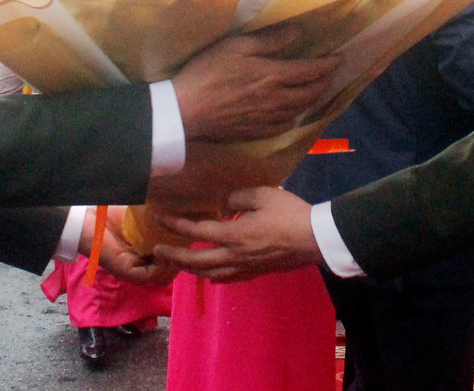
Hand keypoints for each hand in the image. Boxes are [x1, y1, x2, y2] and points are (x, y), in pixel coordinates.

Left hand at [81, 206, 177, 285]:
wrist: (87, 217)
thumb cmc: (111, 214)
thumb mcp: (142, 216)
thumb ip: (158, 219)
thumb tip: (183, 206)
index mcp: (144, 255)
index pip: (169, 264)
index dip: (182, 254)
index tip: (189, 239)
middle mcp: (140, 266)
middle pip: (168, 274)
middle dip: (180, 260)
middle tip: (186, 244)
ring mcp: (132, 270)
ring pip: (162, 278)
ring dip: (172, 264)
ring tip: (176, 247)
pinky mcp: (125, 270)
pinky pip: (150, 275)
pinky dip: (160, 266)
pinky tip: (164, 250)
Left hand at [152, 187, 322, 282]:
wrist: (314, 239)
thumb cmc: (289, 214)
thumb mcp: (262, 194)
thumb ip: (236, 198)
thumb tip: (223, 207)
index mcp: (233, 235)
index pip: (196, 232)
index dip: (175, 226)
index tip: (161, 219)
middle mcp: (233, 256)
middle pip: (195, 262)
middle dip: (174, 257)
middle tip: (158, 251)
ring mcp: (244, 268)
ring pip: (209, 275)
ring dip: (191, 269)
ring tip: (180, 262)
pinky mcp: (255, 273)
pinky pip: (227, 279)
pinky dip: (212, 276)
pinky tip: (211, 274)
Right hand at [173, 32, 340, 141]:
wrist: (186, 109)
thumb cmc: (208, 71)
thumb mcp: (237, 46)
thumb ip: (269, 40)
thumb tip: (298, 31)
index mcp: (273, 75)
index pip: (311, 70)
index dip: (328, 64)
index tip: (339, 58)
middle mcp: (277, 99)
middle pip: (310, 93)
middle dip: (324, 82)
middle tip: (330, 74)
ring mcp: (267, 118)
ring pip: (299, 110)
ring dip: (312, 99)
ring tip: (316, 91)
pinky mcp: (255, 131)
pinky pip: (283, 126)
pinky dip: (293, 117)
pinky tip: (292, 114)